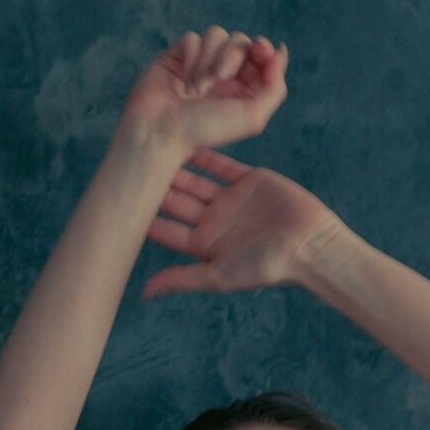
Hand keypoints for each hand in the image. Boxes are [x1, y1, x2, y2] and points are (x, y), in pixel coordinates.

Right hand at [117, 26, 288, 154]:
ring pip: (217, 34)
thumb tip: (281, 51)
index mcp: (244, 89)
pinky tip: (183, 82)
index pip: (261, 56)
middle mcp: (223, 75)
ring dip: (211, 60)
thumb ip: (274, 86)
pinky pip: (193, 38)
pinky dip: (192, 58)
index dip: (263, 48)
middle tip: (221, 78)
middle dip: (233, 56)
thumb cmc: (205, 130)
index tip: (261, 50)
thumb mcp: (253, 116)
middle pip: (241, 41)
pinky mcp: (177, 56)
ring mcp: (199, 64)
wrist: (160, 132)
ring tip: (198, 89)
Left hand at [140, 148, 343, 298]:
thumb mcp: (218, 276)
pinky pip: (221, 164)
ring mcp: (231, 200)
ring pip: (196, 180)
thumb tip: (141, 293)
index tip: (120, 200)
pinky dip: (206, 151)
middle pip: (178, 201)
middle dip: (155, 186)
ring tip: (152, 148)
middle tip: (130, 167)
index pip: (167, 229)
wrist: (309, 244)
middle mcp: (214, 222)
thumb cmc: (267, 266)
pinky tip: (185, 136)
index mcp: (204, 246)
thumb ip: (181, 279)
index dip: (144, 216)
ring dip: (176, 166)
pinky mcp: (249, 180)